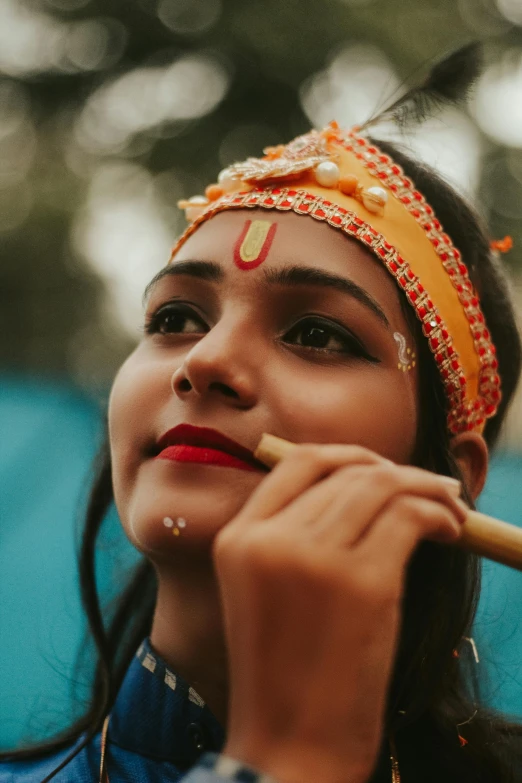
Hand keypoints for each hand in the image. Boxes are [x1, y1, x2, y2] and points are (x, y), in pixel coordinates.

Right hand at [212, 443, 465, 782]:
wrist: (290, 747)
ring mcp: (315, 559)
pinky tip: (450, 531)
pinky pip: (409, 517)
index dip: (346, 456)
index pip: (295, 462)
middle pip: (347, 470)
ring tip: (450, 511)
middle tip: (431, 488)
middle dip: (398, 471)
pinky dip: (439, 515)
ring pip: (382, 485)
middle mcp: (270, 539)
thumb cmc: (284, 674)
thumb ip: (294, 536)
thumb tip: (362, 488)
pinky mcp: (362, 584)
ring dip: (426, 489)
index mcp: (237, 538)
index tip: (382, 468)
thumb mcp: (265, 592)